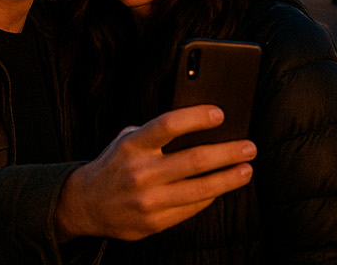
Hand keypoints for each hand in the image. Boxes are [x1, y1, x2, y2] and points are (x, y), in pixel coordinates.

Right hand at [54, 105, 255, 241]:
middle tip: (249, 147)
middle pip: (194, 160)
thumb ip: (157, 133)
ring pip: (200, 189)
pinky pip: (192, 208)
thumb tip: (200, 126)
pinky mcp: (154, 222)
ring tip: (246, 170)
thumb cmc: (117, 164)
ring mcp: (148, 200)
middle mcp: (141, 172)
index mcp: (133, 145)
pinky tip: (222, 187)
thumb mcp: (129, 140)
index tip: (221, 114)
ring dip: (229, 178)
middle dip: (228, 152)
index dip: (196, 117)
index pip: (168, 125)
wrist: (87, 203)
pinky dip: (211, 196)